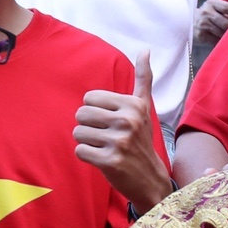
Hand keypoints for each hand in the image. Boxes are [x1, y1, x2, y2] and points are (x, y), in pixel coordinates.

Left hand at [74, 56, 171, 208]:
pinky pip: (80, 151)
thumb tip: (145, 50)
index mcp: (133, 104)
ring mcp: (119, 142)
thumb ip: (143, 78)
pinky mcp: (110, 161)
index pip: (89, 98)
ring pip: (78, 133)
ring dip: (87, 142)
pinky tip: (102, 159)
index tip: (110, 122)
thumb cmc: (141, 139)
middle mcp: (128, 121)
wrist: (150, 177)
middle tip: (106, 137)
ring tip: (104, 147)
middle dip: (89, 127)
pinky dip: (87, 156)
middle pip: (81, 115)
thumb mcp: (144, 107)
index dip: (95, 111)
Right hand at [194, 0, 227, 47]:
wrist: (189, 21)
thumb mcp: (216, 7)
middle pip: (226, 22)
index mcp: (212, 3)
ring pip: (222, 33)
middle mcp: (206, 12)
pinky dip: (223, 42)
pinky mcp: (201, 35)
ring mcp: (202, 24)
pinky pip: (216, 41)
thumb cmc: (209, 14)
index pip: (227, 7)